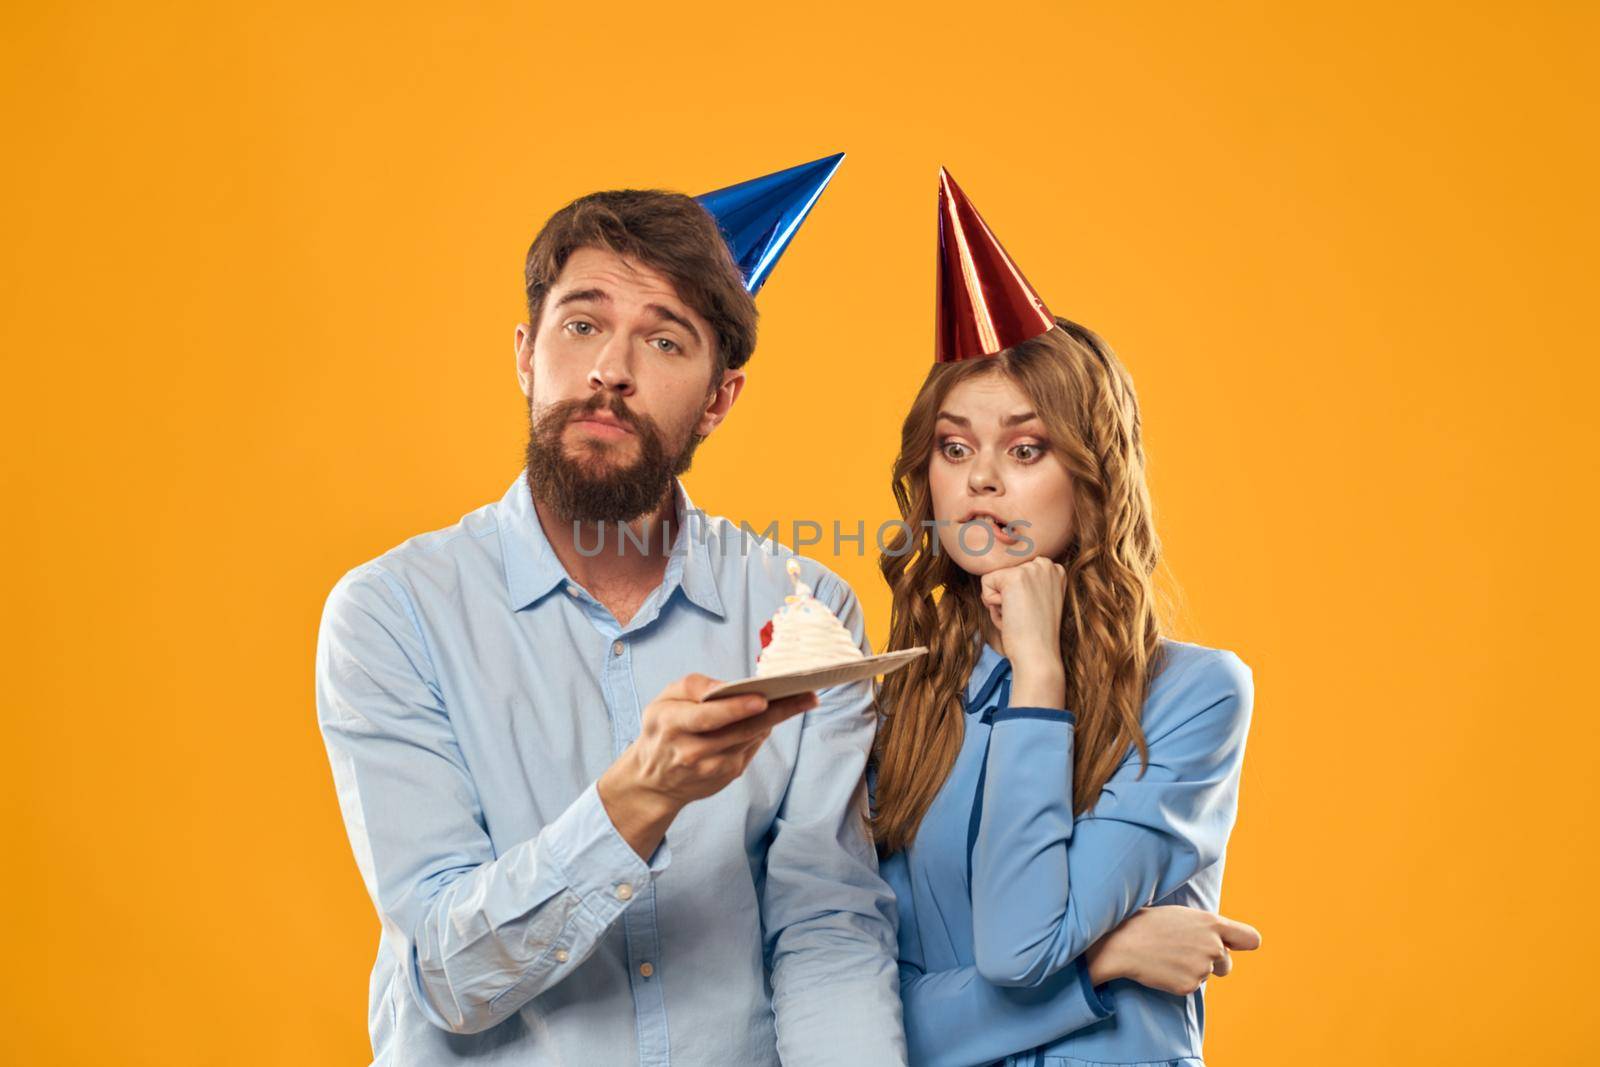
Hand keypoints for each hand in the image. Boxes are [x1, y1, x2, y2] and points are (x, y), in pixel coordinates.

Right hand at [598, 674, 817, 857]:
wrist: (653, 780)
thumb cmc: (662, 730)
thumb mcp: (663, 701)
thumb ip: (692, 686)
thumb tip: (729, 686)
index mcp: (673, 725)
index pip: (709, 717)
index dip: (736, 708)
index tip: (764, 699)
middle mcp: (693, 751)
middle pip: (740, 730)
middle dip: (777, 712)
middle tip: (807, 696)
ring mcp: (712, 768)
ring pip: (750, 739)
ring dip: (778, 720)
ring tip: (803, 700)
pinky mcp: (727, 776)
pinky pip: (751, 748)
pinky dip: (763, 731)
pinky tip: (777, 716)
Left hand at [979, 557, 1066, 705]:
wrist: (1037, 654)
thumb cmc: (1034, 634)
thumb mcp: (1038, 601)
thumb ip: (1027, 584)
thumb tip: (1003, 572)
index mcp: (1054, 569)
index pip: (1016, 571)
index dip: (1016, 595)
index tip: (1031, 611)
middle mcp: (1045, 564)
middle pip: (1004, 573)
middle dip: (1007, 597)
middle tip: (1023, 616)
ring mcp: (1031, 569)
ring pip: (994, 578)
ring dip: (998, 601)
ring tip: (1017, 617)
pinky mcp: (1015, 576)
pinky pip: (985, 583)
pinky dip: (990, 603)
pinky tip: (1009, 614)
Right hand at [1085, 906, 1261, 995]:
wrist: (1123, 943)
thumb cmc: (1149, 923)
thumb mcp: (1183, 915)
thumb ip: (1207, 927)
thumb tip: (1222, 941)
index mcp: (1212, 924)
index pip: (1250, 939)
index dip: (1243, 944)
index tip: (1233, 946)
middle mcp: (1213, 947)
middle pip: (1226, 964)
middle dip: (1211, 962)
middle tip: (1183, 952)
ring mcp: (1202, 968)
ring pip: (1206, 975)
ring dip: (1192, 969)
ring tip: (1167, 956)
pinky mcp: (1189, 986)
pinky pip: (1190, 986)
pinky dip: (1178, 980)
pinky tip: (1162, 968)